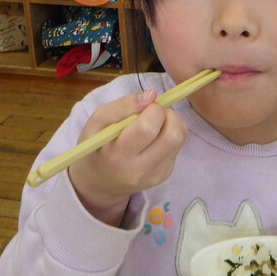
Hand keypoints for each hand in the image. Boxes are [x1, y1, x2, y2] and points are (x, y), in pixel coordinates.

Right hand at [68, 89, 187, 224]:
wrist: (99, 180)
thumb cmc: (97, 145)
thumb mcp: (98, 121)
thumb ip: (123, 105)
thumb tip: (152, 95)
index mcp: (118, 155)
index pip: (148, 127)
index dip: (152, 109)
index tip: (144, 107)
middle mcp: (139, 170)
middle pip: (173, 136)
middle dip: (168, 115)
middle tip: (153, 114)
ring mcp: (154, 175)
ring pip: (180, 139)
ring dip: (172, 124)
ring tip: (155, 124)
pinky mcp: (164, 176)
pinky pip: (177, 148)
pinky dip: (169, 137)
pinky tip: (153, 140)